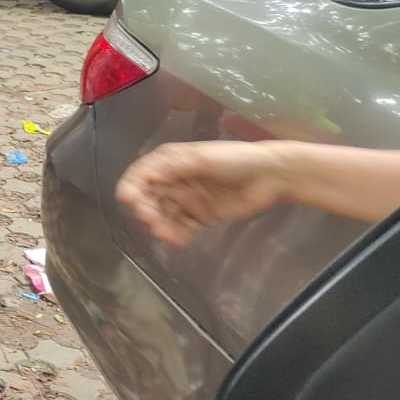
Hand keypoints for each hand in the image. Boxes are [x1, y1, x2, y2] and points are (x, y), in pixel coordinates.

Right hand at [115, 141, 289, 247]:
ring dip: (161, 225)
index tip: (127, 199)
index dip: (132, 185)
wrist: (272, 176)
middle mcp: (175, 180)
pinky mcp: (201, 216)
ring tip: (167, 235)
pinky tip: (179, 241)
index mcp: (171, 161)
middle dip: (146, 208)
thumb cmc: (236, 160)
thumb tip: (148, 177)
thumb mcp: (203, 158)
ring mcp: (188, 199)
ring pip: (164, 215)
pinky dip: (177, 234)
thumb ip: (175, 167)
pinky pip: (182, 227)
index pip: (142, 174)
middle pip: (150, 197)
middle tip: (151, 220)